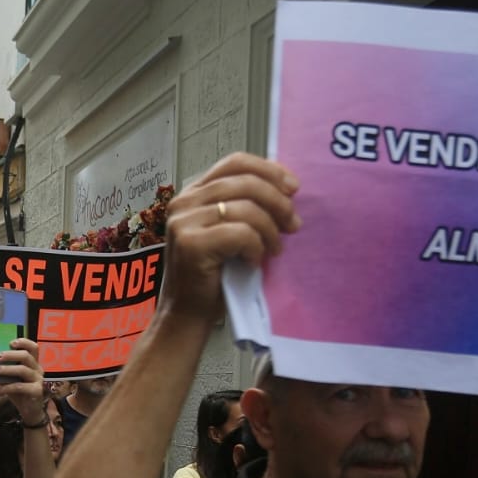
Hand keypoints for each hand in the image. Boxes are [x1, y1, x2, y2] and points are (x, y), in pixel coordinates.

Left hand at [0, 338, 47, 418]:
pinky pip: (20, 386)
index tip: (10, 342)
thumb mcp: (11, 378)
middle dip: (9, 355)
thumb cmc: (19, 392)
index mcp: (33, 363)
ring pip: (22, 370)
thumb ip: (3, 370)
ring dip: (6, 369)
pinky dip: (7, 387)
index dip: (23, 342)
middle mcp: (37, 369)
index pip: (33, 347)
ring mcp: (38, 380)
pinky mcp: (36, 391)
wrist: (29, 411)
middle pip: (26, 356)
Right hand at [162, 152, 300, 320]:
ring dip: (270, 229)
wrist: (187, 314)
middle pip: (245, 182)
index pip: (235, 162)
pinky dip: (255, 247)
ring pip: (246, 207)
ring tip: (274, 249)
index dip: (269, 170)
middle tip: (293, 224)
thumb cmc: (212, 276)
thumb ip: (245, 206)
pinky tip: (253, 261)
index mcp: (193, 194)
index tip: (292, 188)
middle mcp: (183, 202)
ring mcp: (184, 222)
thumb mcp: (229, 232)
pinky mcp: (191, 243)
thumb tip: (287, 190)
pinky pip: (241, 233)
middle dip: (278, 202)